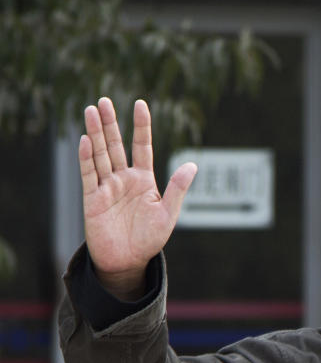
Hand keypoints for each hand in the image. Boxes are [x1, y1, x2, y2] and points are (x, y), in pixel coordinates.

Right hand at [79, 97, 196, 298]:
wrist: (128, 261)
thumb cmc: (149, 240)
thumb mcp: (168, 214)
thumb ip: (177, 189)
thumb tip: (192, 165)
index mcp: (144, 180)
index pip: (142, 146)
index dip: (141, 126)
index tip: (140, 104)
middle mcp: (124, 179)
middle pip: (115, 145)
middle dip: (110, 123)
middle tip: (103, 100)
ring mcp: (107, 187)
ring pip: (100, 155)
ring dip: (95, 133)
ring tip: (90, 110)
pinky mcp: (93, 199)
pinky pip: (89, 175)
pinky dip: (86, 158)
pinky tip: (85, 140)